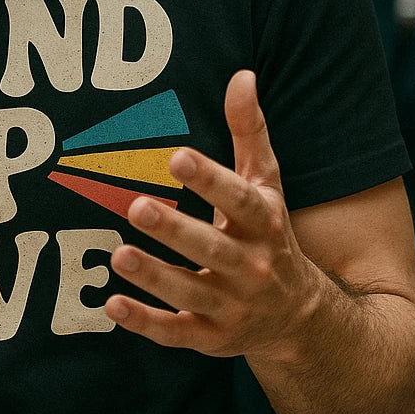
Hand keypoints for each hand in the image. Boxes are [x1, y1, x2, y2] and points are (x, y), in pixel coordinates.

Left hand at [105, 70, 319, 359]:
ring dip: (154, 275)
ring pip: (191, 292)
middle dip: (175, 230)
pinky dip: (145, 322)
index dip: (210, 179)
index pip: (239, 200)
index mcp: (265, 224)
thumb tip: (242, 76)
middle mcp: (252, 268)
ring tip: (118, 253)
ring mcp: (232, 307)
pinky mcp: (211, 337)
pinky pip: (176, 332)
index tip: (177, 156)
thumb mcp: (266, 183)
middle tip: (137, 206)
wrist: (304, 319)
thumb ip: (250, 132)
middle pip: (213, 248)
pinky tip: (111, 304)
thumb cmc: (271, 233)